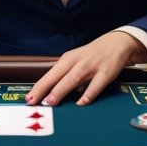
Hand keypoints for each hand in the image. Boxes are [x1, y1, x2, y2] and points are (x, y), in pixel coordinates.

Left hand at [26, 32, 143, 107]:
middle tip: (35, 102)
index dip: (38, 87)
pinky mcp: (106, 73)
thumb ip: (67, 78)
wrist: (117, 42)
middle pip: (58, 77)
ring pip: (73, 79)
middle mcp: (77, 62)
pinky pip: (95, 86)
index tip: (29, 98)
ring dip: (61, 90)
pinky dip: (87, 95)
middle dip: (46, 89)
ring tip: (51, 102)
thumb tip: (57, 96)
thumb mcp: (76, 62)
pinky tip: (81, 103)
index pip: (50, 75)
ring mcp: (91, 67)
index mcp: (68, 59)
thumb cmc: (93, 55)